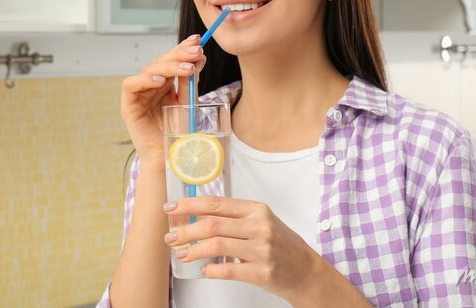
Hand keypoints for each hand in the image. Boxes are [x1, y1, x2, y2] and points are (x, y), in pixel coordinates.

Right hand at [120, 34, 206, 166]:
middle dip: (179, 54)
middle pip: (162, 62)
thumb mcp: (188, 102)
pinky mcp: (128, 105)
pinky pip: (132, 85)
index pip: (172, 60)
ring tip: (188, 68)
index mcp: (164, 83)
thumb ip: (191, 81)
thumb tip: (200, 56)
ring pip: (150, 70)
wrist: (168, 158)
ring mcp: (138, 94)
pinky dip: (146, 80)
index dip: (183, 48)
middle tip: (196, 51)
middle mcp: (150, 85)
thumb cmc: (178, 133)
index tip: (198, 40)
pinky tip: (162, 81)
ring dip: (169, 67)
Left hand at [163, 195, 319, 301]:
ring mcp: (262, 249)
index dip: (190, 205)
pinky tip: (204, 270)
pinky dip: (212, 270)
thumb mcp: (261, 221)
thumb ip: (234, 217)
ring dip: (193, 250)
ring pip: (217, 245)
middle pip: (212, 224)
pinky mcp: (263, 272)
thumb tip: (197, 215)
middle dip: (185, 231)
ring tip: (181, 254)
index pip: (216, 203)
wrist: (304, 269)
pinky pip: (230, 270)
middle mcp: (260, 226)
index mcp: (256, 210)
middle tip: (170, 237)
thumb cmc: (279, 243)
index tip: (171, 208)